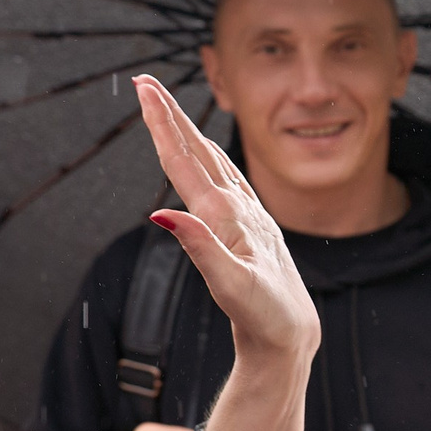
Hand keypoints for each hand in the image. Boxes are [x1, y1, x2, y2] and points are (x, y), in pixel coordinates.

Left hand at [133, 76, 314, 430]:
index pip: (185, 163)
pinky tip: (204, 160)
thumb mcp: (233, 285)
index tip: (142, 87)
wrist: (287, 348)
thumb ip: (199, 248)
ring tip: (164, 108)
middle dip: (167, 119)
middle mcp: (227, 216)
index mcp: (222, 218)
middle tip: (143, 82)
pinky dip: (212, 167)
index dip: (164, 124)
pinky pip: (227, 190)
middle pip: (191, 158)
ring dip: (184, 138)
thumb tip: (159, 216)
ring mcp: (239, 225)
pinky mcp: (252, 237)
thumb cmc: (265, 322)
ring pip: (208, 170)